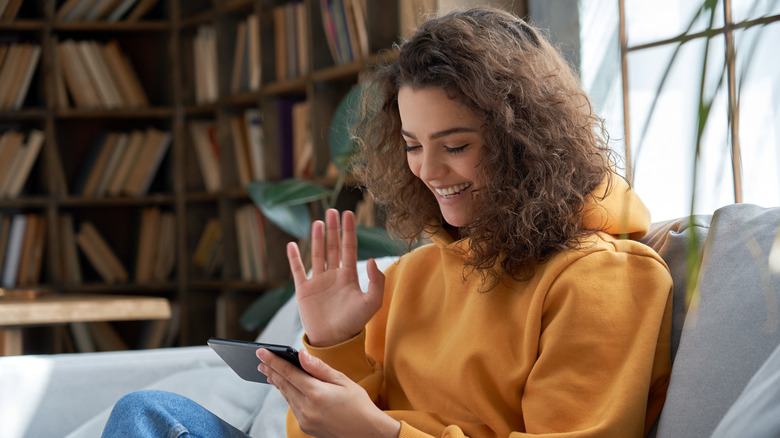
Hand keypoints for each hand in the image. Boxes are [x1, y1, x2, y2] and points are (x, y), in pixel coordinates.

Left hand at [257, 348, 399, 437]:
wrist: (367, 433)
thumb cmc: (359, 404)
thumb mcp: (343, 381)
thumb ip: (319, 368)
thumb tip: (301, 355)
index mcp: (316, 393)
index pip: (288, 373)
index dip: (273, 361)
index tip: (261, 352)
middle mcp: (307, 408)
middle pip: (283, 385)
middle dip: (271, 371)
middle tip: (260, 361)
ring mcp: (305, 420)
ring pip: (286, 397)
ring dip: (278, 384)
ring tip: (270, 373)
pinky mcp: (306, 427)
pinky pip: (293, 407)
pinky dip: (288, 396)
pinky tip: (287, 389)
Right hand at [287, 209, 384, 346]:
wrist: (333, 341)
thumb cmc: (354, 323)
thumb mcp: (371, 303)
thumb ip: (375, 281)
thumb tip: (370, 259)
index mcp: (349, 276)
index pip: (349, 247)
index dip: (349, 231)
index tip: (348, 213)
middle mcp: (333, 276)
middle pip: (333, 246)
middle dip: (333, 229)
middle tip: (332, 210)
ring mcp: (318, 282)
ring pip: (317, 254)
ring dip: (317, 238)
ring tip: (319, 222)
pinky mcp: (303, 290)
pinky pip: (297, 270)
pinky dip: (294, 258)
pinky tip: (292, 245)